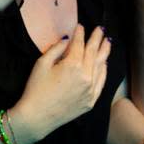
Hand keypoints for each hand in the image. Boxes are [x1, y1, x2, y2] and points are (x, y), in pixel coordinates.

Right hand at [12, 25, 109, 139]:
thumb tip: (67, 39)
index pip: (79, 45)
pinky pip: (101, 82)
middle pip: (93, 53)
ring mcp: (90, 89)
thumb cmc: (36, 89)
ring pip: (101, 66)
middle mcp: (85, 76)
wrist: (37, 117)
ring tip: (107, 42)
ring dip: (104, 52)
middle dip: (97, 39)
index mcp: (72, 65)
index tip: (81, 26)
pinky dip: (104, 70)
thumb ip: (56, 49)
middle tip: (100, 29)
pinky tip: (104, 63)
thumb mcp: (41, 64)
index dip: (80, 34)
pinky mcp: (91, 100)